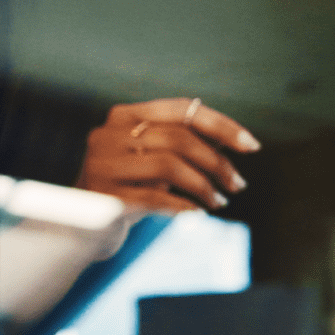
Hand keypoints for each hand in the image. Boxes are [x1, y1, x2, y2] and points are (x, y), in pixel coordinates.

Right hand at [75, 98, 260, 212]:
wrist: (83, 226)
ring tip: (219, 201)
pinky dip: (183, 206)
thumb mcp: (154, 157)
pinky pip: (154, 198)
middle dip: (216, 161)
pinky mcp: (104, 197)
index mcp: (124, 115)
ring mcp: (103, 164)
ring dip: (203, 185)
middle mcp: (109, 133)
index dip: (220, 124)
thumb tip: (236, 137)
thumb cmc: (130, 185)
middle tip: (237, 184)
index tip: (252, 145)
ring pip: (168, 165)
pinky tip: (199, 214)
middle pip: (178, 137)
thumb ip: (185, 141)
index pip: (181, 108)